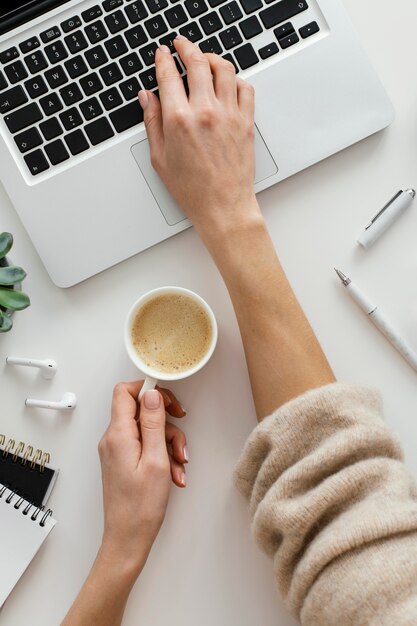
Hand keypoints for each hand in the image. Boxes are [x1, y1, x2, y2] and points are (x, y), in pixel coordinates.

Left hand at [98, 381, 187, 578]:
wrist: (128, 540)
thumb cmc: (140, 507)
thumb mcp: (156, 459)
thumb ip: (154, 422)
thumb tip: (152, 394)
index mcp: (118, 434)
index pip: (125, 392)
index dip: (148, 389)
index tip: (169, 400)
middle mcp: (113, 439)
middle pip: (141, 410)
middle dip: (166, 420)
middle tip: (180, 431)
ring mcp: (117, 451)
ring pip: (148, 430)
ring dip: (169, 443)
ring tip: (179, 465)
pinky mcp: (123, 461)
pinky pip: (145, 446)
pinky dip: (162, 455)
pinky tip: (173, 473)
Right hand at [138, 37, 261, 238]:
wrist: (223, 207)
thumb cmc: (192, 190)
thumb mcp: (160, 158)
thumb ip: (152, 123)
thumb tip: (147, 98)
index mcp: (179, 120)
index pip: (168, 75)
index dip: (163, 59)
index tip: (162, 54)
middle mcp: (205, 112)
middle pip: (197, 62)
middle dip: (186, 47)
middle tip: (181, 45)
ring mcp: (229, 115)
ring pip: (224, 68)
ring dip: (212, 58)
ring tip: (205, 60)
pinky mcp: (246, 122)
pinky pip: (245, 87)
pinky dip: (235, 79)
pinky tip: (227, 83)